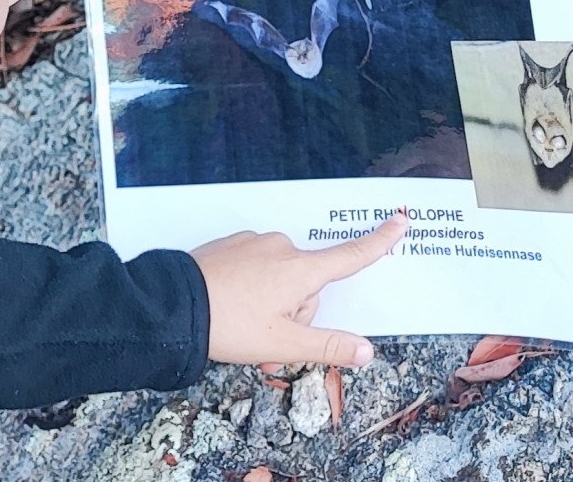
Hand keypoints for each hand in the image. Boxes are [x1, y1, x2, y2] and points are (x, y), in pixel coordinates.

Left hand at [190, 215, 407, 366]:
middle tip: (269, 345)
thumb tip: (367, 351)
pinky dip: (251, 292)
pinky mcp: (231, 246)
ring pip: (280, 281)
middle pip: (308, 287)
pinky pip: (255, 270)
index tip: (401, 220)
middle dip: (296, 316)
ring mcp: (254, 244)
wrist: (172, 305)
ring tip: (245, 333)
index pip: (350, 256)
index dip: (379, 241)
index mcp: (300, 270)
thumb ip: (328, 347)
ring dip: (271, 309)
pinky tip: (230, 310)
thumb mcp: (283, 344)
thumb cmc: (228, 324)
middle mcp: (281, 248)